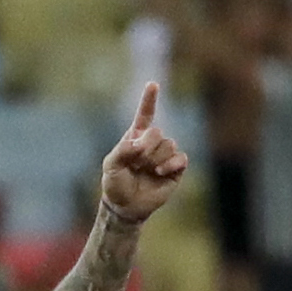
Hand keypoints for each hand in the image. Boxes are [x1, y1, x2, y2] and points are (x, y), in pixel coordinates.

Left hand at [99, 80, 189, 222]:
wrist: (127, 206)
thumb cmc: (116, 183)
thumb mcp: (111, 165)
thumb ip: (123, 150)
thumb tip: (141, 144)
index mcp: (136, 137)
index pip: (145, 114)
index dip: (149, 99)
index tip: (153, 84)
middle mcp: (152, 143)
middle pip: (157, 133)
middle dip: (147, 147)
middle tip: (137, 163)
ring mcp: (165, 155)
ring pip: (169, 145)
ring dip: (155, 159)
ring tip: (146, 171)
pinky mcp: (176, 168)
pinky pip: (181, 158)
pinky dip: (171, 164)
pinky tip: (160, 172)